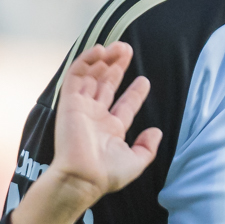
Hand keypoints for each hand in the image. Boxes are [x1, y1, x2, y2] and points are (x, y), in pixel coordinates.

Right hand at [8, 43, 161, 223]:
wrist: (82, 176)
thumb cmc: (106, 174)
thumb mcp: (135, 163)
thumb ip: (147, 147)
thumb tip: (156, 132)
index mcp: (111, 129)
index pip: (124, 105)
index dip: (134, 92)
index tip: (144, 80)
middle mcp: (95, 116)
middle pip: (106, 85)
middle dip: (117, 67)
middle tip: (127, 50)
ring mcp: (81, 108)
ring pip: (92, 76)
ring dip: (104, 60)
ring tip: (119, 47)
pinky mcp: (69, 102)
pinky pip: (75, 76)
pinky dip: (86, 61)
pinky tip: (100, 51)